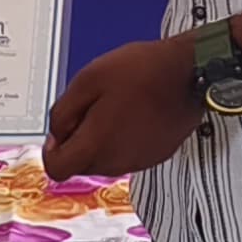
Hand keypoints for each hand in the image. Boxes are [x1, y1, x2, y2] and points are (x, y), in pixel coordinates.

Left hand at [44, 35, 206, 178]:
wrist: (189, 72)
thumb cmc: (143, 72)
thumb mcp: (88, 80)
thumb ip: (63, 112)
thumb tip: (57, 133)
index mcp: (96, 145)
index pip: (57, 170)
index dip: (52, 150)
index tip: (59, 132)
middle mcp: (117, 161)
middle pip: (81, 165)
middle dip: (78, 141)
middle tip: (90, 109)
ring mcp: (139, 160)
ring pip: (104, 160)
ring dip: (101, 140)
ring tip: (115, 106)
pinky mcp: (156, 155)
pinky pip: (127, 155)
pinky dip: (123, 139)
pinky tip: (133, 113)